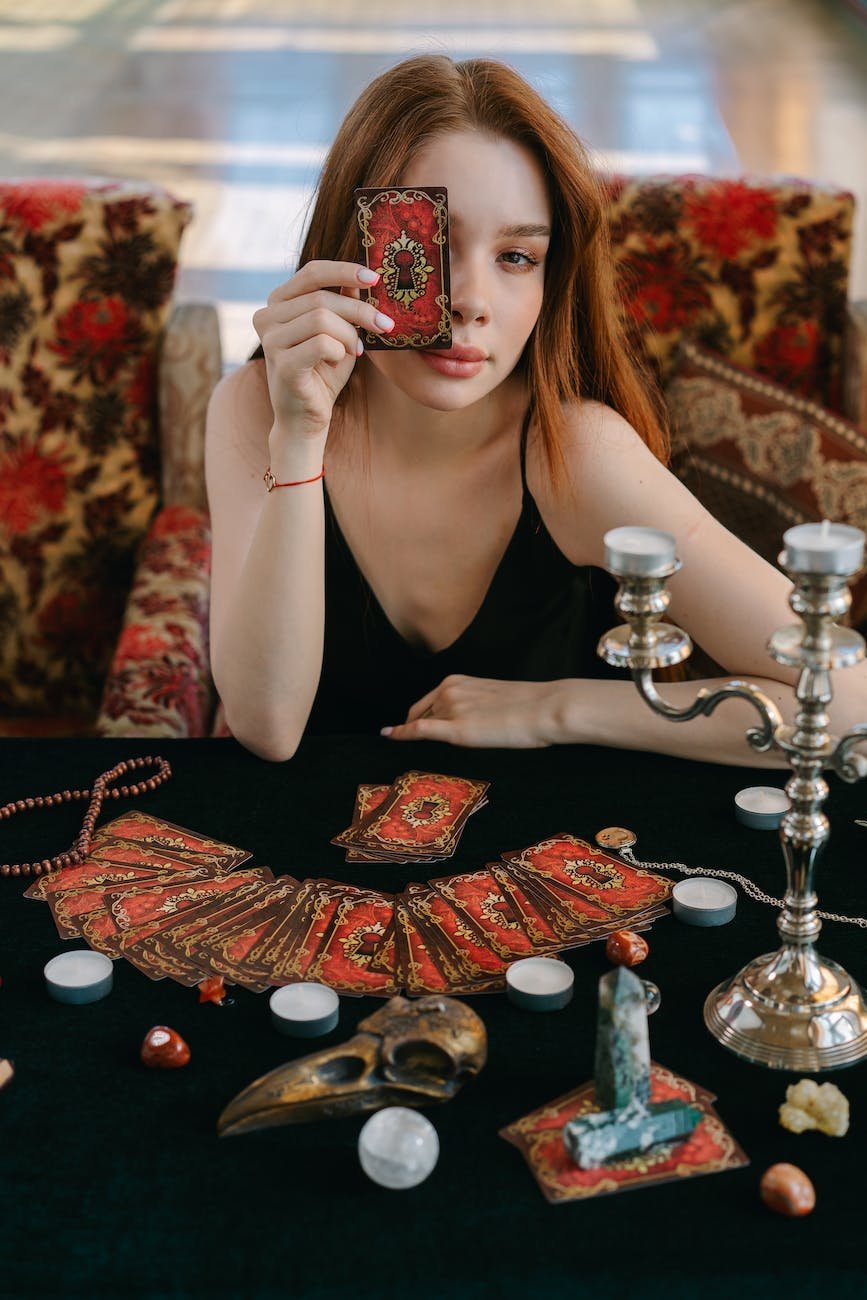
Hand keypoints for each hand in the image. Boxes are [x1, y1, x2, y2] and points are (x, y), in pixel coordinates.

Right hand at [253, 261, 394, 438]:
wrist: (306, 420)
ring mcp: (270, 340)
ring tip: (354, 352)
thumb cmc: (323, 375)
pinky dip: (339, 353)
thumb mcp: (339, 333)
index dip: (344, 270)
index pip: (312, 273)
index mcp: (278, 303)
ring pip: (321, 318)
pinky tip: (337, 364)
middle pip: (322, 297)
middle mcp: (266, 316)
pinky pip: (321, 344)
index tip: (374, 278)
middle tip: (384, 326)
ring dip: (349, 336)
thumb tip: (360, 278)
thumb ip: (344, 305)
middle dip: (360, 311)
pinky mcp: (281, 363)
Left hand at [381, 674, 567, 747]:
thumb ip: (474, 704)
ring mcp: (452, 709)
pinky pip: (420, 730)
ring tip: (414, 746)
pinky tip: (389, 736)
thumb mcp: (493, 696)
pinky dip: (401, 733)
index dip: (416, 715)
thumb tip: (471, 720)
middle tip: (411, 740)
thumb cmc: (529, 705)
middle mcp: (449, 691)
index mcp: (458, 681)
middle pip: (423, 713)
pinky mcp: (458, 730)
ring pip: (424, 723)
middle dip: (416, 727)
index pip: (428, 701)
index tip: (407, 724)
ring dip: (417, 734)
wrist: (545, 708)